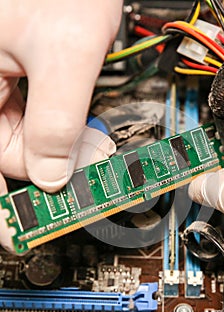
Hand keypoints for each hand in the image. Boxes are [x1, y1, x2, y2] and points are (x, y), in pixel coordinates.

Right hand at [0, 0, 121, 194]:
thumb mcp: (66, 55)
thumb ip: (57, 120)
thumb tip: (53, 173)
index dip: (14, 193)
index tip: (33, 221)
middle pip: (10, 145)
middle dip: (54, 158)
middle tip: (90, 162)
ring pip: (25, 131)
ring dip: (61, 140)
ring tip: (90, 139)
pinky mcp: (14, 73)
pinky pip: (31, 112)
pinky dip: (57, 123)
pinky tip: (76, 120)